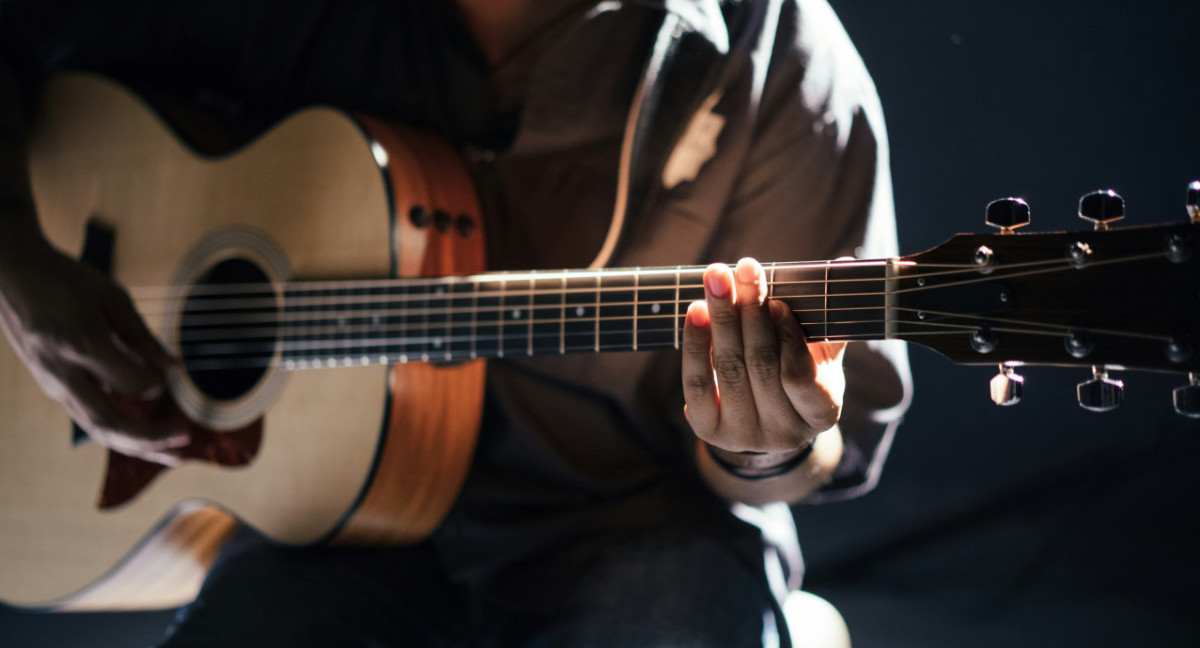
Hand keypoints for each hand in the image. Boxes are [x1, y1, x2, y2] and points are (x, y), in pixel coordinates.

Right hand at [0, 223, 186, 464]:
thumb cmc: (67, 281)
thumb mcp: (112, 298)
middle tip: (186, 440)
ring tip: (174, 455)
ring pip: (97, 428)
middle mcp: (63, 373)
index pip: (129, 382)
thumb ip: (143, 338)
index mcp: (81, 345)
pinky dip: (120, 434)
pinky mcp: (53, 388)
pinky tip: (146, 441)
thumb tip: (175, 371)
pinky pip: (89, 419)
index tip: (172, 374)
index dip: (155, 383)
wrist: (12, 275)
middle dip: (150, 439)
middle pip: (109, 422)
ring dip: (138, 446)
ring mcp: (54, 384)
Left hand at [681, 257, 845, 456]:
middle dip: (750, 311)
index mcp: (821, 413)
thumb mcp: (820, 353)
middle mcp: (783, 433)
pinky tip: (696, 310)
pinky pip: (697, 382)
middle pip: (760, 365)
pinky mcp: (708, 430)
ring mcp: (744, 435)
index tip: (778, 302)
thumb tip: (845, 263)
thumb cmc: (798, 373)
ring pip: (728, 369)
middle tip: (745, 269)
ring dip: (721, 318)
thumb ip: (828, 316)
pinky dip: (696, 343)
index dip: (788, 338)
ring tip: (716, 278)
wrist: (762, 417)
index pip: (800, 376)